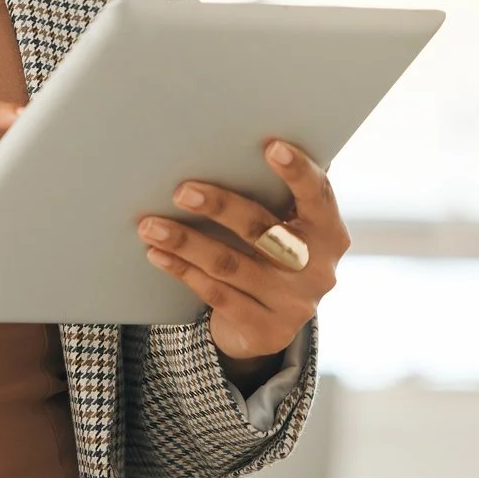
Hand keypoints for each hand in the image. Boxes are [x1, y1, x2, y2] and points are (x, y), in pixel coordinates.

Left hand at [135, 138, 346, 365]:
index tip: (271, 146)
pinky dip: (182, 270)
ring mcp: (293, 304)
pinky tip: (157, 253)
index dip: (298, 171)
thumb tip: (218, 149)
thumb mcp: (282, 228)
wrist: (268, 323)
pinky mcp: (266, 331)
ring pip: (230, 265)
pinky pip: (216, 294)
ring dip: (186, 242)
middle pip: (263, 230)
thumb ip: (269, 196)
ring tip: (149, 225)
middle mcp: (318, 270)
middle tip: (181, 190)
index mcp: (329, 234)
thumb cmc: (270, 252)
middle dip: (220, 207)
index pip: (319, 196)